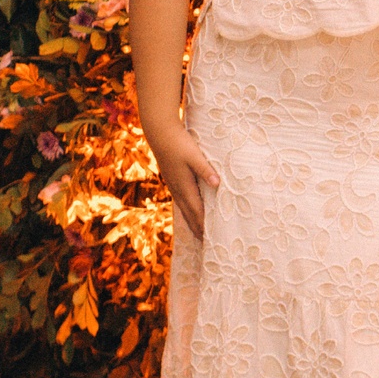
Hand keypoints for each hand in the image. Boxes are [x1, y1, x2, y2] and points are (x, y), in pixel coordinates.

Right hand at [146, 121, 219, 238]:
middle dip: (198, 229)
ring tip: (198, 234)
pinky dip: (187, 211)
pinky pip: (181, 201)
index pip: (197, 211)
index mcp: (185, 185)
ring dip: (192, 222)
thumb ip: (206, 170)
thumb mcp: (195, 155)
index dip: (204, 225)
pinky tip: (189, 211)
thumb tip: (218, 184)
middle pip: (190, 214)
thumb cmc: (179, 143)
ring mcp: (174, 185)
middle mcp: (178, 189)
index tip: (211, 238)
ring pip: (184, 209)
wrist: (160, 133)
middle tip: (206, 244)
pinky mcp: (173, 180)